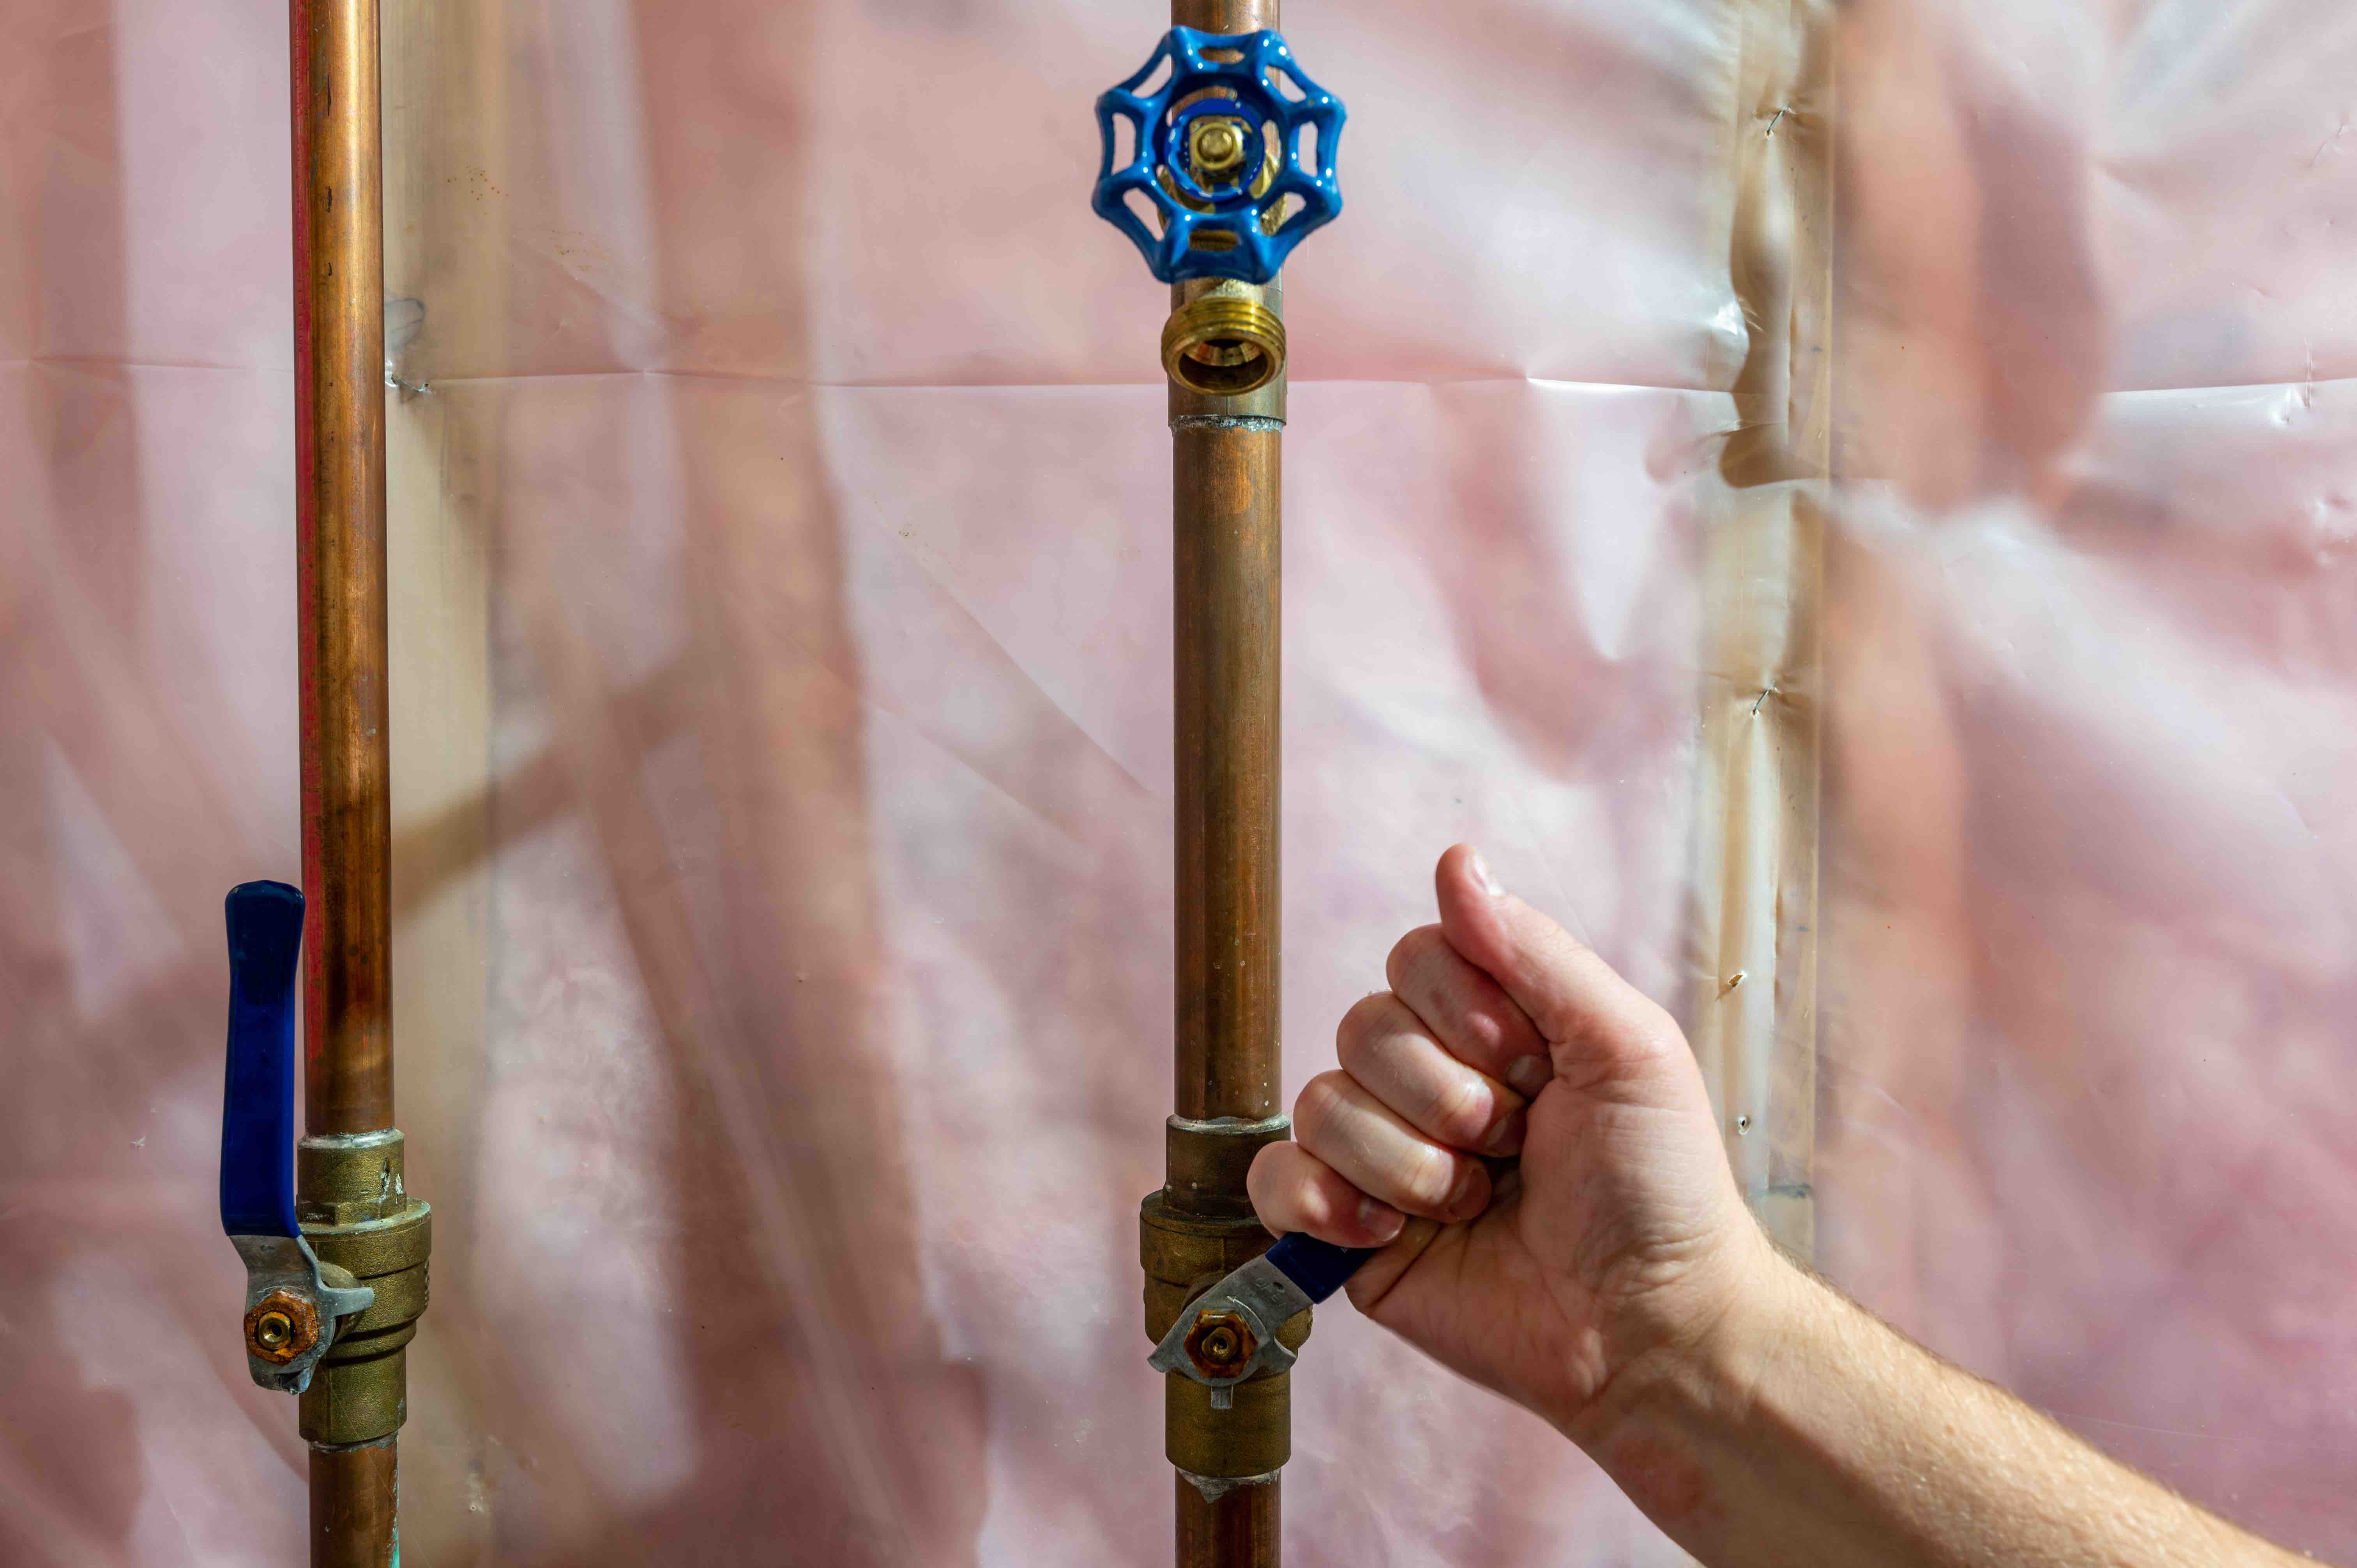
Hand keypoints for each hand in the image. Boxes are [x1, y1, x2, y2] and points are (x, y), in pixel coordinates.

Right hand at [1248, 845, 1773, 1434]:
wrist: (1649, 1326)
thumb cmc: (1658, 1186)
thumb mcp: (1625, 1045)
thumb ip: (1533, 949)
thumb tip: (1455, 858)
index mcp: (1493, 1024)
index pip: (1415, 958)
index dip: (1467, 1012)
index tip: (1536, 1068)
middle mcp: (1427, 1079)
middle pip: (1363, 1026)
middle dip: (1447, 1097)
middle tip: (1514, 1147)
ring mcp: (1380, 1154)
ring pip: (1323, 1103)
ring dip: (1409, 1164)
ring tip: (1475, 1205)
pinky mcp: (1345, 1232)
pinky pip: (1274, 1180)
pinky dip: (1321, 1202)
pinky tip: (1385, 1232)